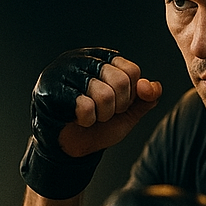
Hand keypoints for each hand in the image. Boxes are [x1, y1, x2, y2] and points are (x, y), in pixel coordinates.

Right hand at [20, 48, 161, 199]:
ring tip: (90, 115)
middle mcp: (83, 59)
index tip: (116, 103)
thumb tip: (153, 86)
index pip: (132, 71)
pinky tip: (76, 118)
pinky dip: (87, 120)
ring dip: (102, 115)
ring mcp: (65, 72)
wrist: (71, 147)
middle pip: (120, 81)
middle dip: (117, 106)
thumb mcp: (129, 111)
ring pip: (104, 94)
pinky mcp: (51, 89)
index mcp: (102, 58)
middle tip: (102, 112)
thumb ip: (146, 98)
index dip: (130, 95)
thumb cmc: (98, 125)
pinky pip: (85, 106)